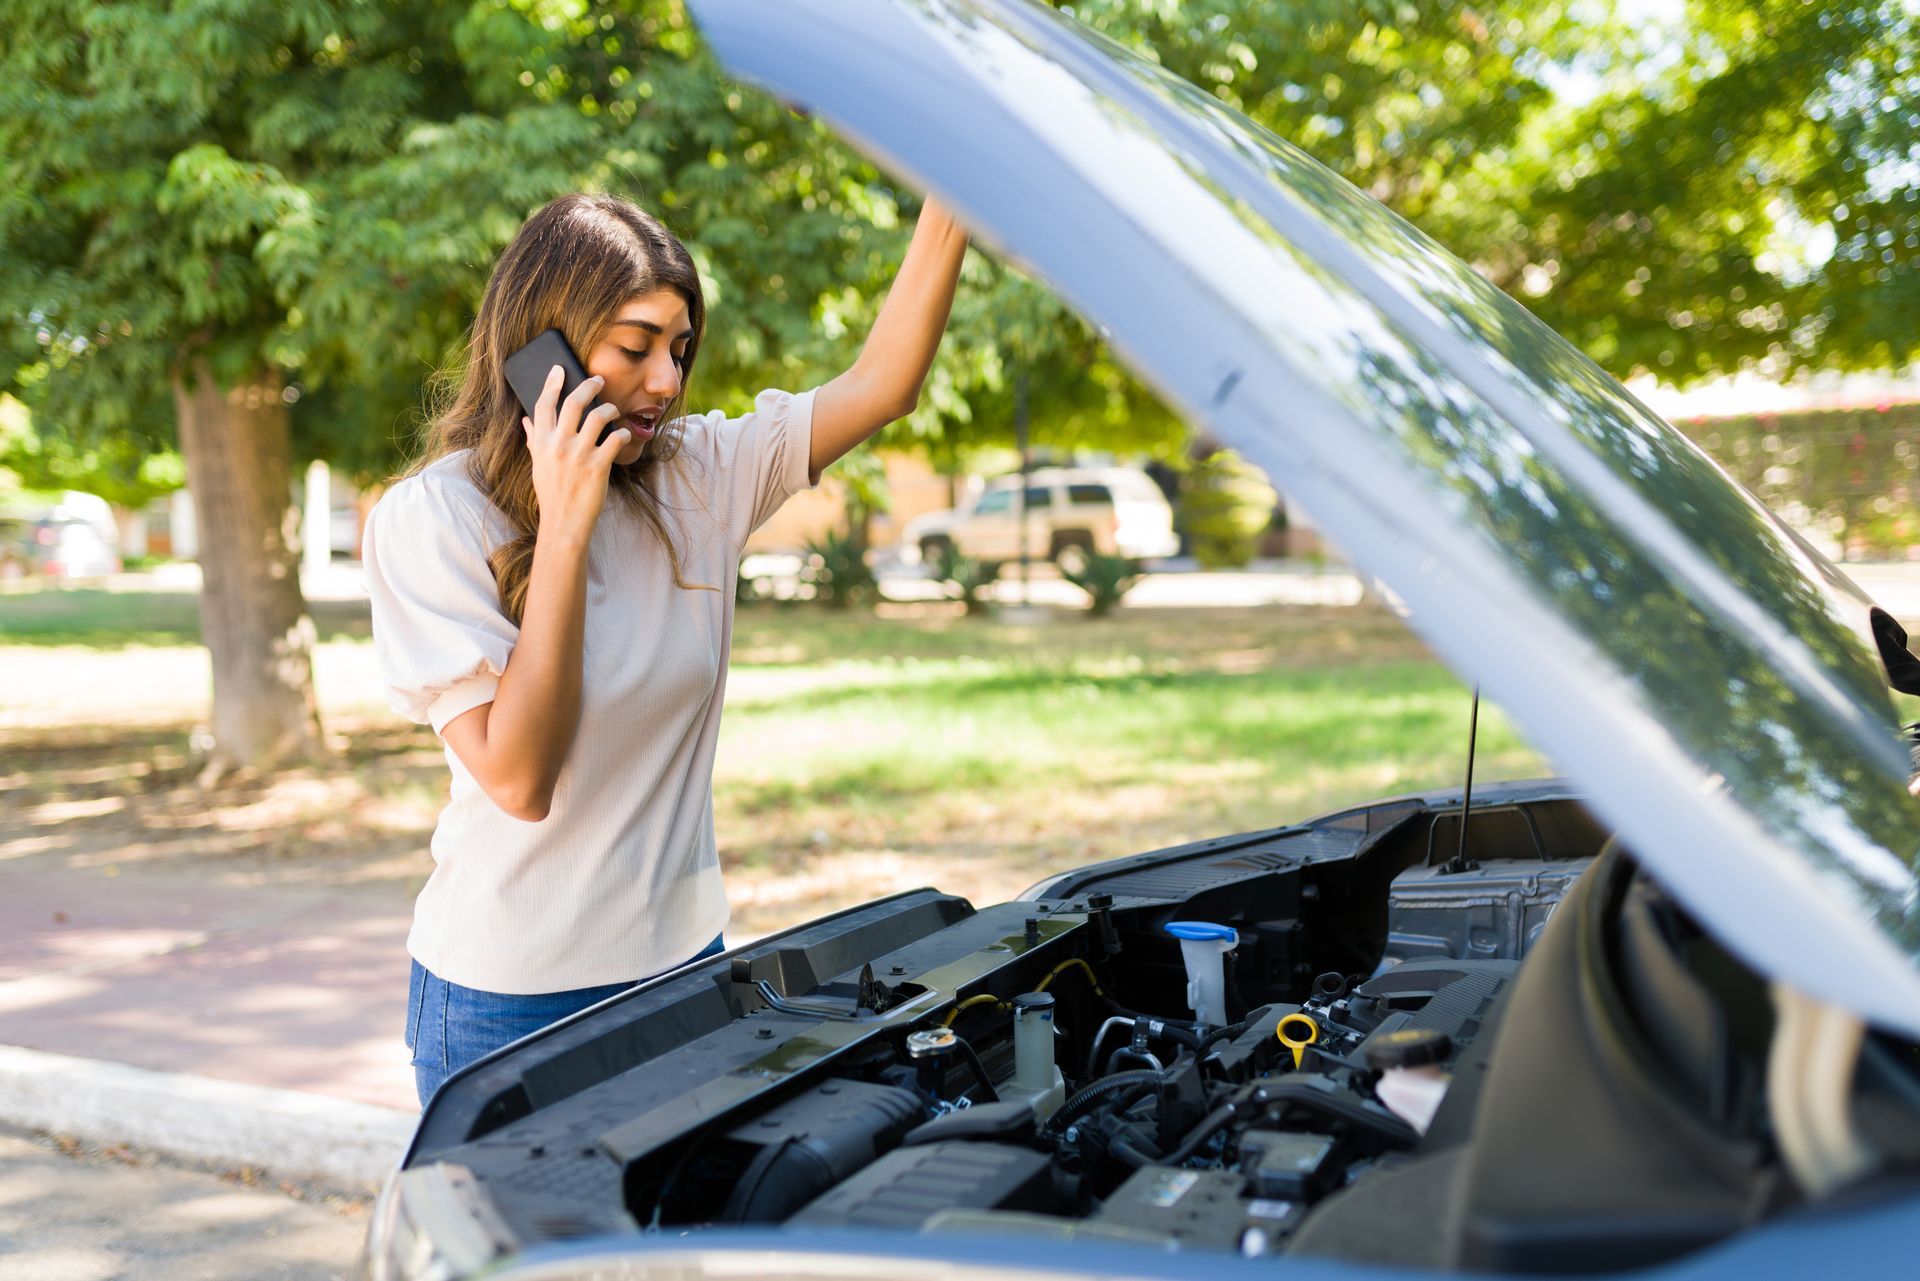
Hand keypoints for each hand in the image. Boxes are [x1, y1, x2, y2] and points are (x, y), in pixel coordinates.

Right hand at [523, 364, 628, 542]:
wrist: (563, 523)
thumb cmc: (552, 494)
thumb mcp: (538, 465)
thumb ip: (534, 440)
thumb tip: (526, 420)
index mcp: (542, 443)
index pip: (544, 405)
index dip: (551, 383)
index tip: (559, 369)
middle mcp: (558, 445)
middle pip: (574, 403)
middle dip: (588, 386)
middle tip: (599, 380)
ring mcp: (578, 455)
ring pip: (598, 416)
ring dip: (610, 409)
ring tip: (614, 410)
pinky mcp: (598, 466)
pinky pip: (615, 439)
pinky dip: (623, 434)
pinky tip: (625, 436)